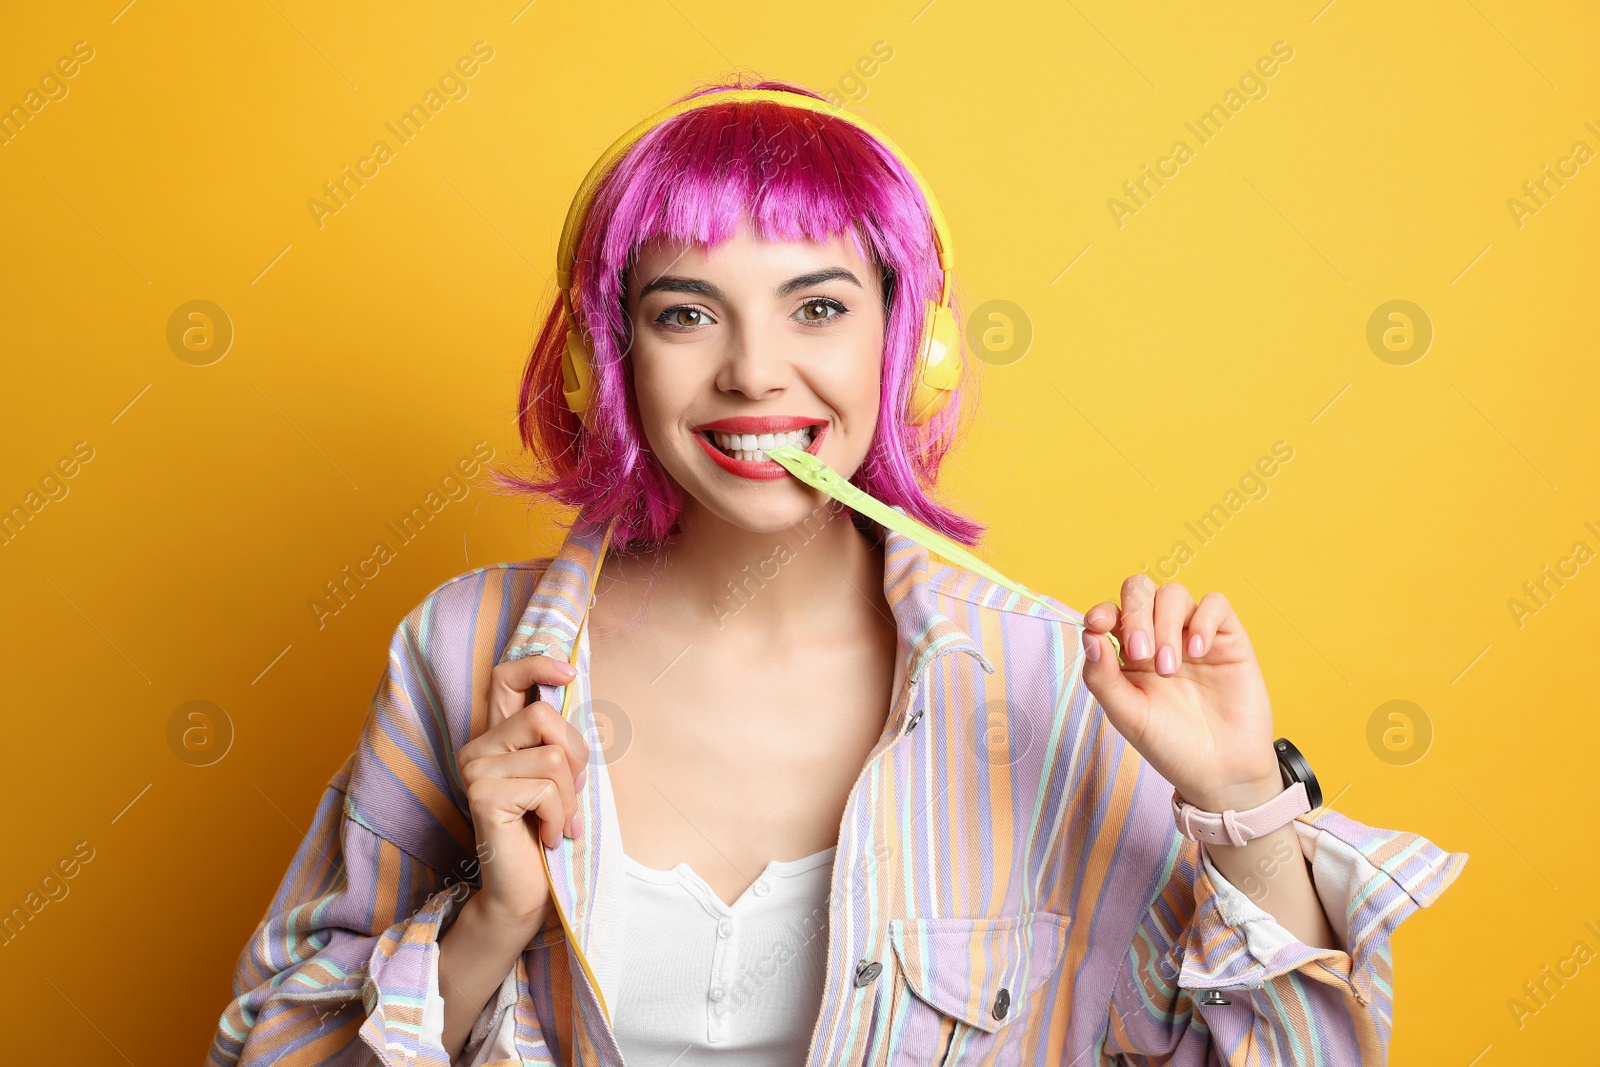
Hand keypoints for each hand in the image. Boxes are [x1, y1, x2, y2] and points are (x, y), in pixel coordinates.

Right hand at [456, 654, 590, 931]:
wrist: (524, 893)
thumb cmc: (545, 833)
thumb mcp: (558, 779)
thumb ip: (558, 743)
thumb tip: (574, 693)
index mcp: (497, 738)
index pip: (506, 678)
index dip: (537, 664)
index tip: (568, 670)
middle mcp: (478, 748)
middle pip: (544, 716)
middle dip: (577, 756)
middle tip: (572, 795)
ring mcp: (475, 771)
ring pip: (553, 757)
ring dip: (570, 797)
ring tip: (558, 822)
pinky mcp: (482, 796)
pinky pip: (546, 789)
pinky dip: (560, 816)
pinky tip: (548, 837)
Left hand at [1079, 575, 1282, 812]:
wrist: (1221, 772)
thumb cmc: (1170, 745)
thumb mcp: (1127, 715)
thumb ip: (1102, 676)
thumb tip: (1090, 633)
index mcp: (1126, 654)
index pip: (1109, 612)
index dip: (1101, 611)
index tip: (1099, 626)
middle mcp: (1158, 637)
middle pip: (1140, 590)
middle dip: (1135, 614)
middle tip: (1141, 654)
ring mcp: (1192, 635)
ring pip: (1174, 594)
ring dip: (1166, 623)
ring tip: (1169, 668)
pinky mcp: (1228, 638)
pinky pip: (1216, 604)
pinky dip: (1203, 620)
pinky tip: (1199, 651)